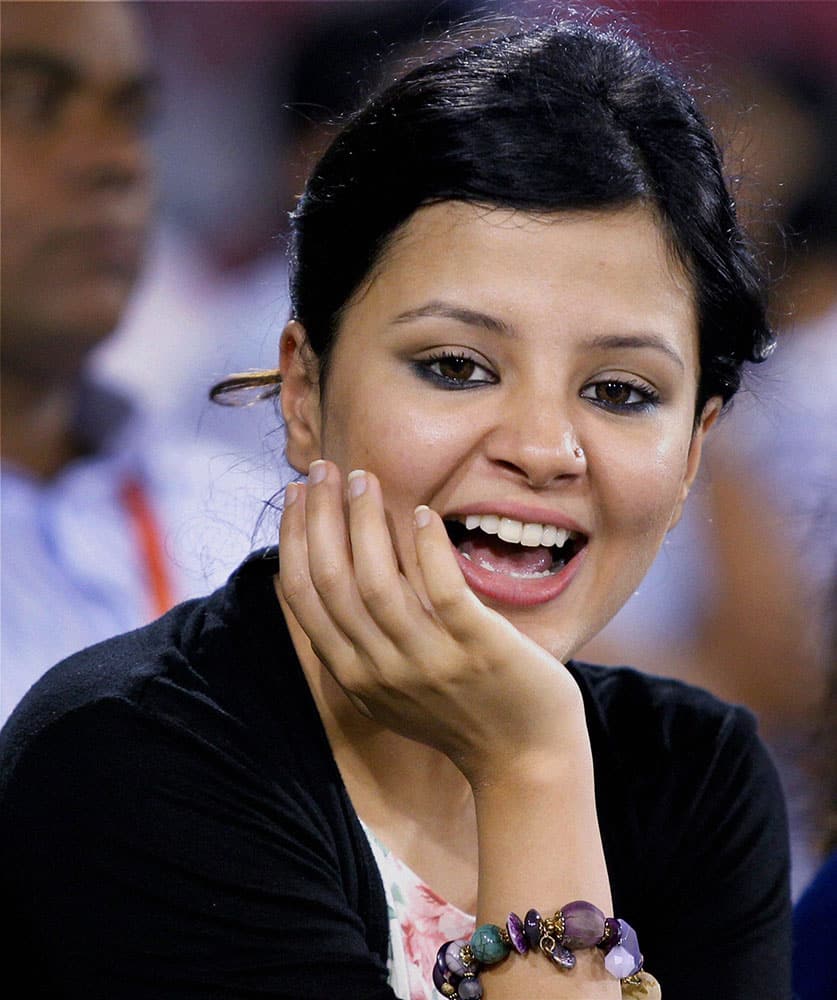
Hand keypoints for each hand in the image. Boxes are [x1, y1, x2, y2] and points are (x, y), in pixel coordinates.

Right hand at [278, 461, 589, 787]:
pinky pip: (443, 590)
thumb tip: (332, 574)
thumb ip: (358, 642)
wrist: (524, 760)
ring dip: (365, 523)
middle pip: (332, 581)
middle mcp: (381, 669)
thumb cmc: (459, 713)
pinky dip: (426, 549)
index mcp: (354, 674)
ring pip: (377, 582)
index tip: (294, 494)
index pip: (304, 597)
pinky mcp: (479, 648)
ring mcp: (430, 661)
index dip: (293, 538)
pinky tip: (422, 516)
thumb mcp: (390, 688)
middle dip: (319, 516)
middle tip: (323, 469)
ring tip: (364, 479)